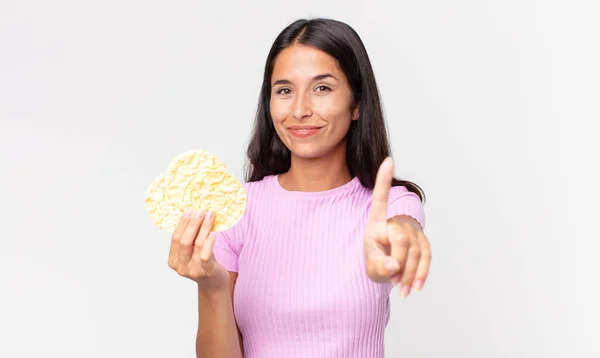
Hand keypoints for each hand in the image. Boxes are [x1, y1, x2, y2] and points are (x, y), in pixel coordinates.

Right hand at [167, 209, 228, 291]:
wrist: (214, 283)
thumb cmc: (204, 263)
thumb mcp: (193, 251)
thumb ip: (191, 239)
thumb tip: (194, 214)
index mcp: (173, 260)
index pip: (175, 238)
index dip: (182, 223)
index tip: (190, 211)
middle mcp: (180, 266)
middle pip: (184, 240)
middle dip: (192, 223)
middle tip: (200, 211)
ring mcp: (192, 270)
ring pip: (196, 244)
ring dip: (203, 228)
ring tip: (209, 216)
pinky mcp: (205, 271)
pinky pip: (205, 254)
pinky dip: (209, 242)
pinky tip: (213, 233)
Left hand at [364, 157, 431, 297]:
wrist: (388, 267)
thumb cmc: (376, 260)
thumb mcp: (370, 265)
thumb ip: (379, 266)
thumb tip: (394, 266)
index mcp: (377, 221)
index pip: (380, 198)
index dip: (384, 180)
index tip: (388, 160)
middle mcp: (396, 221)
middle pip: (400, 239)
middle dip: (397, 262)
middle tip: (390, 278)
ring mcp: (412, 230)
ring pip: (415, 250)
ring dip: (408, 273)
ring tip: (399, 288)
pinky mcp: (423, 241)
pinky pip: (426, 256)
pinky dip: (421, 273)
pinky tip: (414, 288)